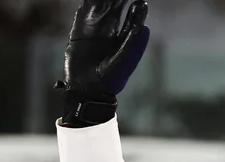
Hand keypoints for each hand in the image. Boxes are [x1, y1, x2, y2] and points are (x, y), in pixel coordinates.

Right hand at [55, 0, 149, 126]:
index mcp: (124, 38)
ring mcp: (94, 31)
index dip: (135, 9)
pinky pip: (81, 15)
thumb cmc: (109, 80)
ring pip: (98, 8)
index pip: (131, 18)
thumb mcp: (123, 62)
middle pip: (115, 8)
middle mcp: (110, 32)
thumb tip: (146, 27)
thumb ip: (133, 46)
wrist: (87, 90)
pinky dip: (85, 5)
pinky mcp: (78, 33)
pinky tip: (87, 0)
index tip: (140, 1)